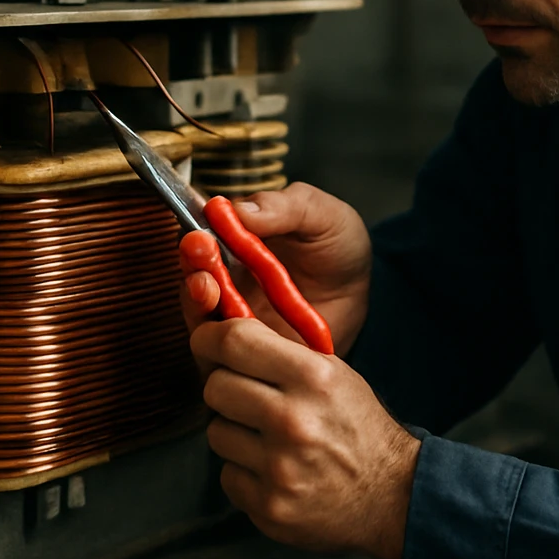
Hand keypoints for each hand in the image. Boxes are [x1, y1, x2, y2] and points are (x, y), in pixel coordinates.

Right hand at [180, 183, 371, 355]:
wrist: (368, 293)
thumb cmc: (339, 247)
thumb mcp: (320, 214)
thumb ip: (281, 207)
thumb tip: (235, 208)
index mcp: (237, 237)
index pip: (199, 237)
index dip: (194, 236)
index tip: (198, 235)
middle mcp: (228, 276)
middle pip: (193, 275)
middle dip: (190, 265)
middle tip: (199, 253)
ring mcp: (236, 313)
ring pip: (200, 314)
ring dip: (197, 300)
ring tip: (208, 287)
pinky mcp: (248, 349)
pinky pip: (224, 350)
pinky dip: (222, 340)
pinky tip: (236, 328)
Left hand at [192, 316, 420, 558]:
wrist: (393, 495)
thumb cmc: (356, 425)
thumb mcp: (332, 373)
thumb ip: (280, 352)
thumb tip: (221, 329)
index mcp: (313, 377)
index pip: (235, 340)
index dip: (209, 337)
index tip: (205, 342)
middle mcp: (294, 420)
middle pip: (215, 386)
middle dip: (224, 387)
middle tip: (244, 396)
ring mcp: (280, 467)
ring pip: (216, 432)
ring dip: (234, 432)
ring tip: (267, 438)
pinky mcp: (270, 505)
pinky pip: (227, 475)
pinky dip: (243, 471)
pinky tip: (273, 469)